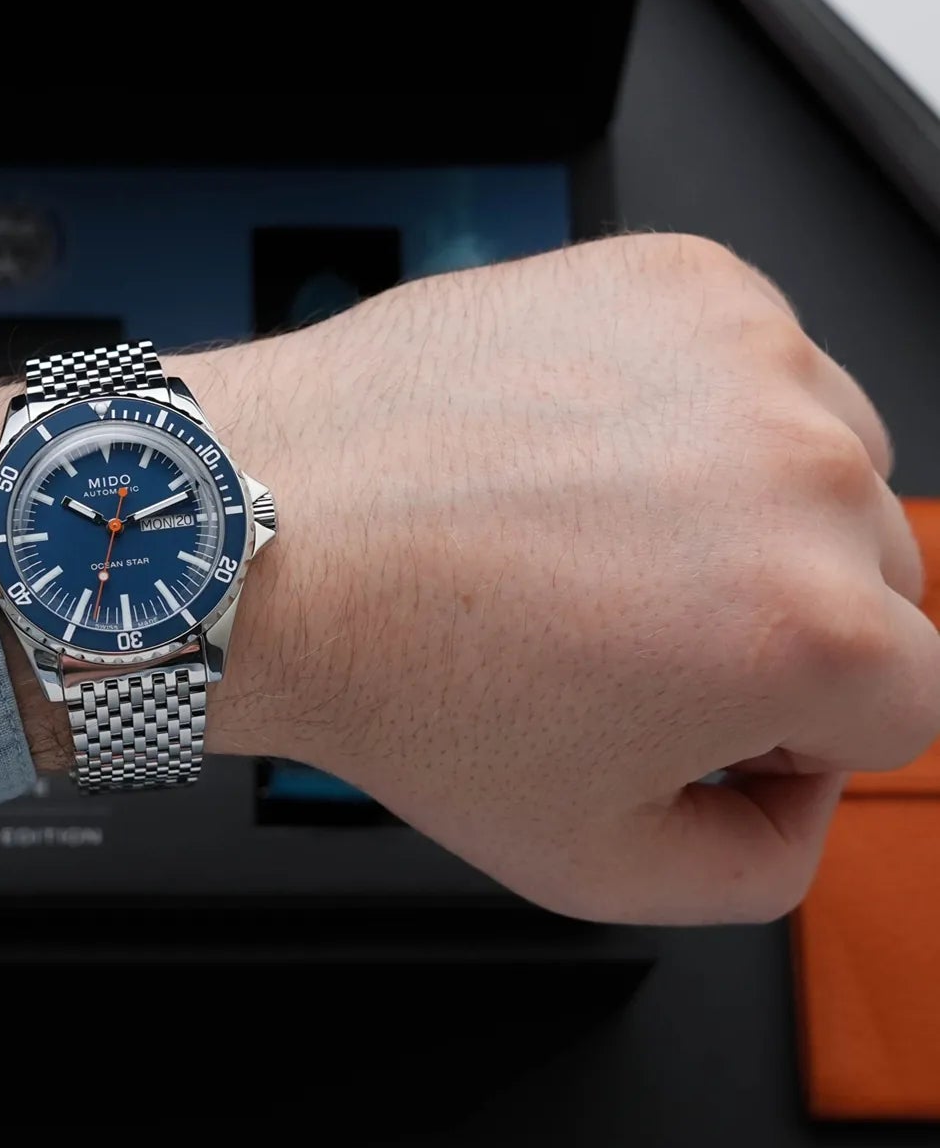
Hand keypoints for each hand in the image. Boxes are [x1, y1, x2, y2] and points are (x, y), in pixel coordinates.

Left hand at [0, 235, 939, 924]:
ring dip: (739, 508)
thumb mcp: (590, 862)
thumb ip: (754, 867)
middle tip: (620, 631)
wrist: (268, 533)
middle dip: (768, 621)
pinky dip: (686, 410)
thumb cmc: (394, 673)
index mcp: (810, 628)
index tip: (695, 717)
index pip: (895, 706)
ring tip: (589, 538)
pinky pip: (746, 366)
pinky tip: (576, 457)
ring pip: (820, 462)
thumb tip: (796, 799)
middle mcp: (801, 470)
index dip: (787, 735)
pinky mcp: (676, 280)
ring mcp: (742, 354)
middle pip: (869, 579)